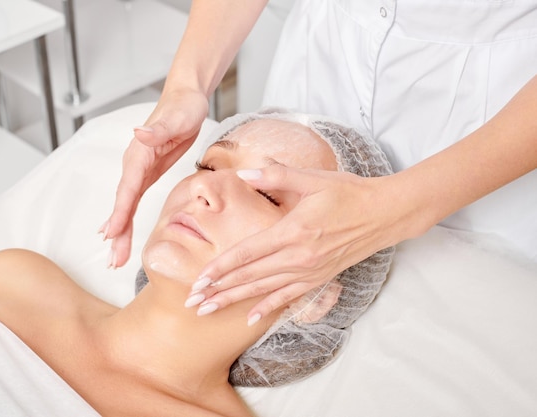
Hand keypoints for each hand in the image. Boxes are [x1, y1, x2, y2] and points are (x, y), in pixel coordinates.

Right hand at [102, 89, 209, 266]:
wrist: (186, 98)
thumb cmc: (184, 106)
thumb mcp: (177, 117)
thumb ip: (157, 128)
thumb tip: (138, 132)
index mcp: (139, 154)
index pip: (128, 188)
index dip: (120, 213)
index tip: (111, 235)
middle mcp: (134, 164)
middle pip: (122, 203)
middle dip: (117, 233)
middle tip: (114, 260)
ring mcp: (139, 169)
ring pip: (126, 206)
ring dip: (120, 232)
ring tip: (115, 257)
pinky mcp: (147, 173)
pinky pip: (134, 201)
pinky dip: (126, 218)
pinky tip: (120, 232)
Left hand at [186, 164, 400, 324]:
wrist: (384, 213)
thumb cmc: (347, 192)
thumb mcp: (311, 178)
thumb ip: (275, 176)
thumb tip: (242, 173)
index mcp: (292, 231)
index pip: (247, 254)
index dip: (220, 268)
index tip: (198, 280)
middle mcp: (298, 257)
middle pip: (249, 277)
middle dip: (218, 290)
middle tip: (193, 302)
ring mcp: (309, 271)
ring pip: (263, 290)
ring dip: (234, 301)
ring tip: (210, 310)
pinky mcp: (318, 278)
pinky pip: (287, 297)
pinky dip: (267, 307)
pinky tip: (250, 318)